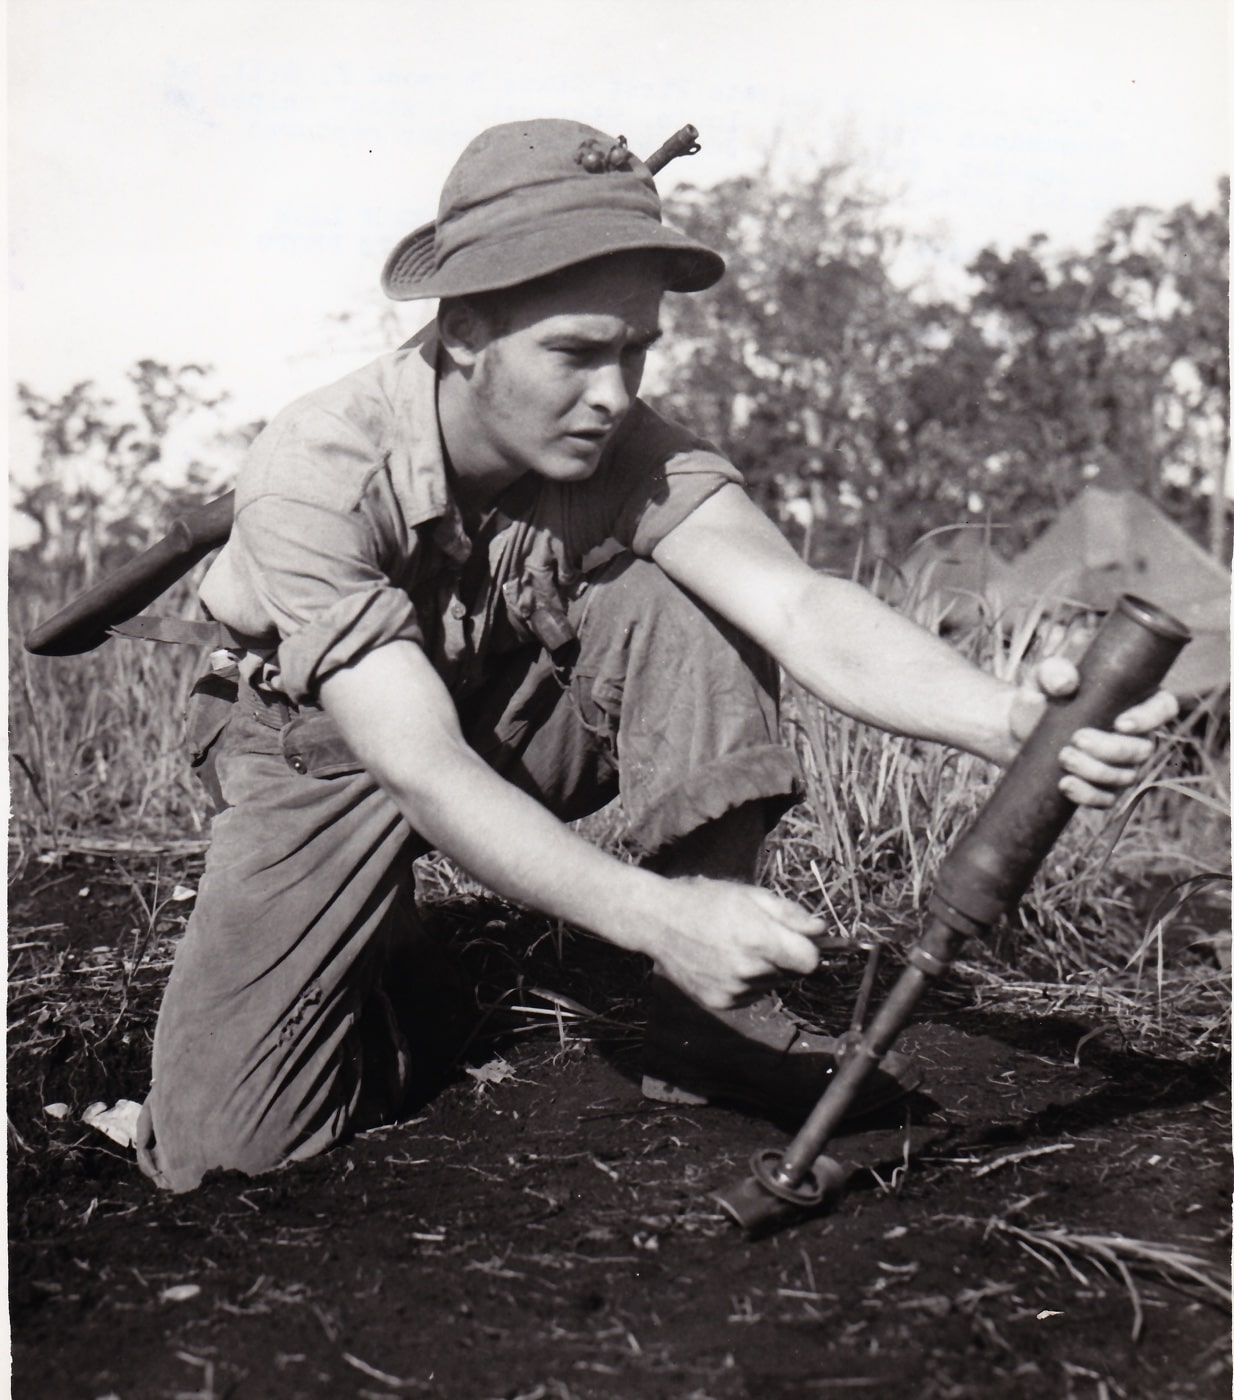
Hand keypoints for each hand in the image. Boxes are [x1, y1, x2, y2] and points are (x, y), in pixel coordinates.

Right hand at [647, 877, 824, 1008]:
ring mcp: (733, 990)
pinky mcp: (720, 1002)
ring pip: (771, 985)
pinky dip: (745, 982)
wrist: (659, 921)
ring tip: (735, 947)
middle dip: (784, 956)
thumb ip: (790, 914)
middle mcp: (748, 970)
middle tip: (758, 936)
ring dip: (763, 969)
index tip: (797, 940)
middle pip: (792, 974)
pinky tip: (723, 962)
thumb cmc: (705, 901)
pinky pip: (750, 995)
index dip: (808, 949)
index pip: (810, 962)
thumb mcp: (751, 895)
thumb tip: (821, 930)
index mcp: (760, 939)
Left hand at [1009, 655, 1178, 807]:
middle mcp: (1135, 735)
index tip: (1120, 724)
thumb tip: (1065, 683)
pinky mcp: (1101, 787)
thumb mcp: (1042, 678)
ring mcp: (1121, 764)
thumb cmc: (1041, 696)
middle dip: (1111, 749)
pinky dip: (1088, 795)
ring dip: (1095, 771)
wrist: (1017, 728)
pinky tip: (1065, 784)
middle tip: (1077, 738)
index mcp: (1133, 701)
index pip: (1163, 707)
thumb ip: (1053, 673)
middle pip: (1143, 749)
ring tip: (1063, 756)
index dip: (1149, 718)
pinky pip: (1107, 799)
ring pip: (1125, 776)